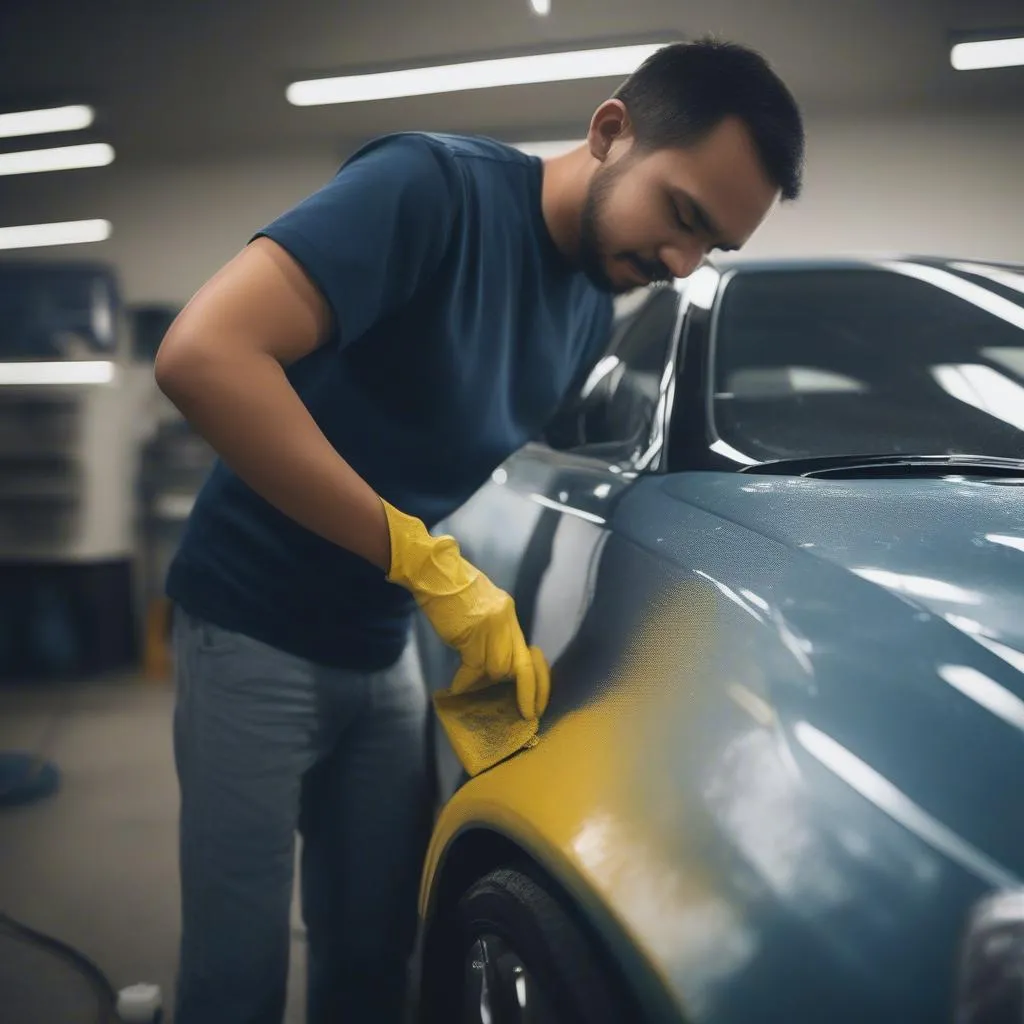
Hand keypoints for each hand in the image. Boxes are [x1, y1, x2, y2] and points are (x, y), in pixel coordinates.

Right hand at [381, 499, 549, 718]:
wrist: (433, 571)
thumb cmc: (449, 589)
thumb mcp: (480, 608)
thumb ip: (491, 632)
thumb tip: (492, 664)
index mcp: (508, 613)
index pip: (532, 653)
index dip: (538, 680)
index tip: (538, 702)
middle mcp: (506, 619)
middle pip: (521, 665)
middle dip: (526, 692)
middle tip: (526, 713)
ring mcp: (492, 626)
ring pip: (497, 669)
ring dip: (482, 683)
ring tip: (467, 686)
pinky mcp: (474, 633)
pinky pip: (475, 668)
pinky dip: (465, 681)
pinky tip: (456, 687)